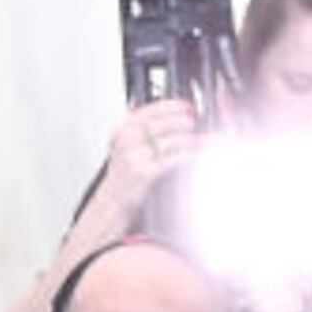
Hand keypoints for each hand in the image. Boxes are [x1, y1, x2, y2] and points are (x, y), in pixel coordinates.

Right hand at [95, 98, 201, 223]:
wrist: (110, 204)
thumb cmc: (121, 179)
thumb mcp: (126, 148)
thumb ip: (143, 131)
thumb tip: (172, 120)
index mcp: (123, 129)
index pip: (151, 110)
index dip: (172, 107)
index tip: (187, 107)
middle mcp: (128, 139)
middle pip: (164, 123)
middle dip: (184, 122)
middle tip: (195, 123)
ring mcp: (136, 155)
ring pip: (172, 140)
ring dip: (191, 139)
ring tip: (201, 140)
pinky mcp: (145, 172)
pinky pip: (174, 158)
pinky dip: (189, 155)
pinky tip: (196, 154)